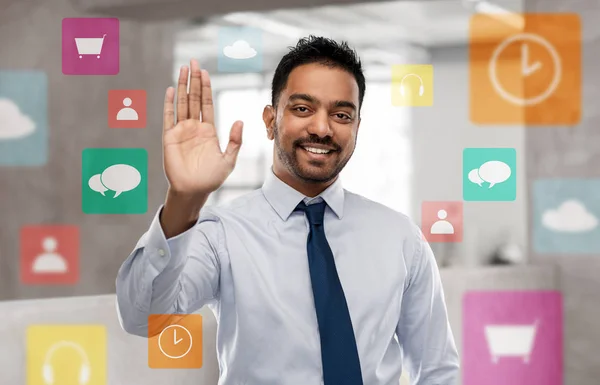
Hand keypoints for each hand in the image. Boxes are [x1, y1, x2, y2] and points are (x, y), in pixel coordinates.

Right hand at [163, 59, 242, 195]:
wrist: (194, 190)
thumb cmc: (211, 178)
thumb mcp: (229, 159)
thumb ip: (235, 141)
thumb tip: (239, 121)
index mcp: (208, 130)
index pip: (207, 103)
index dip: (206, 87)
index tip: (205, 72)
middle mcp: (194, 127)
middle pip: (194, 98)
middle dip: (194, 80)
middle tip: (194, 61)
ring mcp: (181, 131)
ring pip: (182, 103)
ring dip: (183, 85)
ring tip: (183, 68)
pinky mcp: (170, 138)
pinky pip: (169, 117)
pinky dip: (169, 103)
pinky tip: (172, 90)